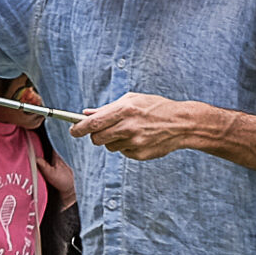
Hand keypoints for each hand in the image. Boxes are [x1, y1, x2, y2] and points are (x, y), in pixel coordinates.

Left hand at [69, 92, 203, 160]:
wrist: (183, 124)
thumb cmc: (155, 107)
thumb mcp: (132, 100)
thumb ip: (107, 108)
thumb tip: (85, 114)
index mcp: (124, 110)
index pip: (93, 123)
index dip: (78, 128)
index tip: (73, 130)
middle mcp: (128, 127)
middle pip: (96, 138)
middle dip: (94, 135)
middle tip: (100, 131)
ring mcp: (134, 143)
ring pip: (109, 146)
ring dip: (112, 140)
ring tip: (128, 130)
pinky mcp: (139, 154)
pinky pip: (122, 152)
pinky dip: (125, 146)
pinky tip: (139, 138)